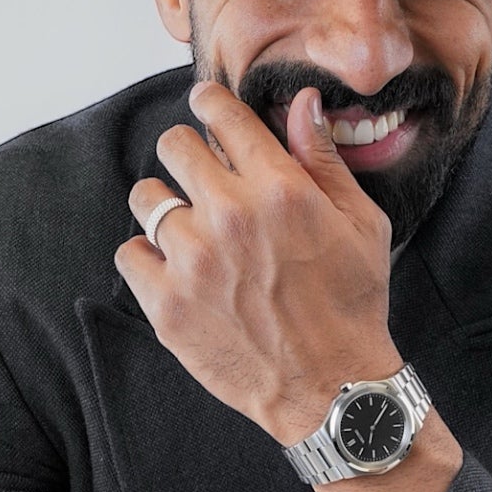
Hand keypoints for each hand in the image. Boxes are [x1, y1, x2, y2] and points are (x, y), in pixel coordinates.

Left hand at [114, 82, 401, 442]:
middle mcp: (230, 216)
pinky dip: (148, 258)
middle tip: (202, 177)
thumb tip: (301, 103)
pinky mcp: (166, 303)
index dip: (209, 103)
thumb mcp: (361, 224)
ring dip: (165, 207)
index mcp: (280, 190)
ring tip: (190, 230)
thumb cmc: (351, 304)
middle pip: (172, 145)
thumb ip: (323, 160)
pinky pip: (130, 254)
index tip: (207, 107)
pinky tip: (177, 270)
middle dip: (187, 154)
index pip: (220, 115)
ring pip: (146, 198)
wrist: (331, 389)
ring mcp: (192, 261)